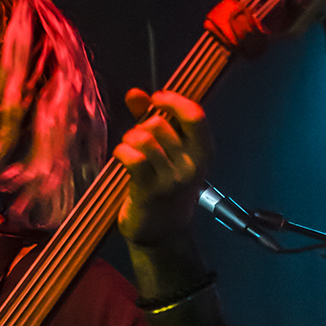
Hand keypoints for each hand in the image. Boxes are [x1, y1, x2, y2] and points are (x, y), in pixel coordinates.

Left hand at [114, 90, 211, 247]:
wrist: (163, 232)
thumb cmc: (165, 187)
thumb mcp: (168, 152)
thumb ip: (152, 118)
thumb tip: (135, 93)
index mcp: (203, 152)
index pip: (194, 115)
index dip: (173, 101)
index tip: (156, 99)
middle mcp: (192, 165)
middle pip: (160, 124)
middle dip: (142, 125)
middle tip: (137, 138)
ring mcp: (172, 179)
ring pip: (143, 139)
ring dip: (129, 139)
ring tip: (129, 149)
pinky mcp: (150, 190)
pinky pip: (132, 157)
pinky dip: (122, 152)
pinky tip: (121, 157)